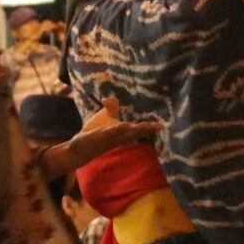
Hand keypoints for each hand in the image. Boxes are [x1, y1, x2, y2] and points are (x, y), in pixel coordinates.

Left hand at [37, 97, 163, 178]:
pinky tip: (125, 124)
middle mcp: (119, 136)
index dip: (150, 127)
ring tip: (145, 125)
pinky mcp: (100, 137)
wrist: (80, 146)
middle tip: (160, 126)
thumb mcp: (104, 118)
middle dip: (147, 129)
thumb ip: (111, 108)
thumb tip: (111, 97)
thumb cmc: (95, 133)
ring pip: (125, 134)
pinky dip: (118, 129)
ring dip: (135, 130)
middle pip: (135, 132)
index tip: (162, 125)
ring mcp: (110, 138)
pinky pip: (111, 133)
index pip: (138, 129)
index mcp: (122, 132)